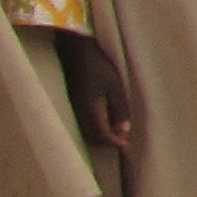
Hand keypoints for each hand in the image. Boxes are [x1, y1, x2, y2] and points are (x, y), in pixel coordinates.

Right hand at [57, 32, 136, 151]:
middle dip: (108, 141)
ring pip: (85, 132)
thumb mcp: (116, 86)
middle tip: (124, 139)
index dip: (114, 143)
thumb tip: (123, 130)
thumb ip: (121, 109)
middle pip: (92, 137)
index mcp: (90, 109)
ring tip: (116, 131)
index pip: (102, 135)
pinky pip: (81, 123)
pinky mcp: (71, 103)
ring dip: (100, 136)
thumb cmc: (99, 65)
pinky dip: (93, 128)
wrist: (76, 51)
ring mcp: (72, 108)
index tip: (126, 145)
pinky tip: (104, 121)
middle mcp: (78, 112)